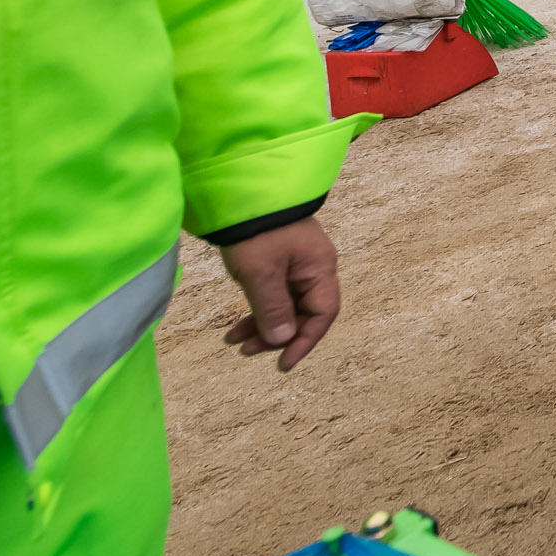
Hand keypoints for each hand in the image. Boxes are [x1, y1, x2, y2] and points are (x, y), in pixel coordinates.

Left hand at [220, 218, 342, 371]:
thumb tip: (282, 341)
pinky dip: (257, 310)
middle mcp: (313, 268)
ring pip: (285, 305)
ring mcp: (295, 263)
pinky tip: (236, 325)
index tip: (282, 363)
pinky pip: (273, 294)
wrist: (241, 192)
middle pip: (303, 313)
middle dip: (276, 336)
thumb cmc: (257, 232)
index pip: (323, 314)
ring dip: (262, 325)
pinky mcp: (278, 260)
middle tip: (247, 351)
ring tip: (233, 341)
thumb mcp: (261, 273)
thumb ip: (273, 309)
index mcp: (319, 269)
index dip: (305, 341)